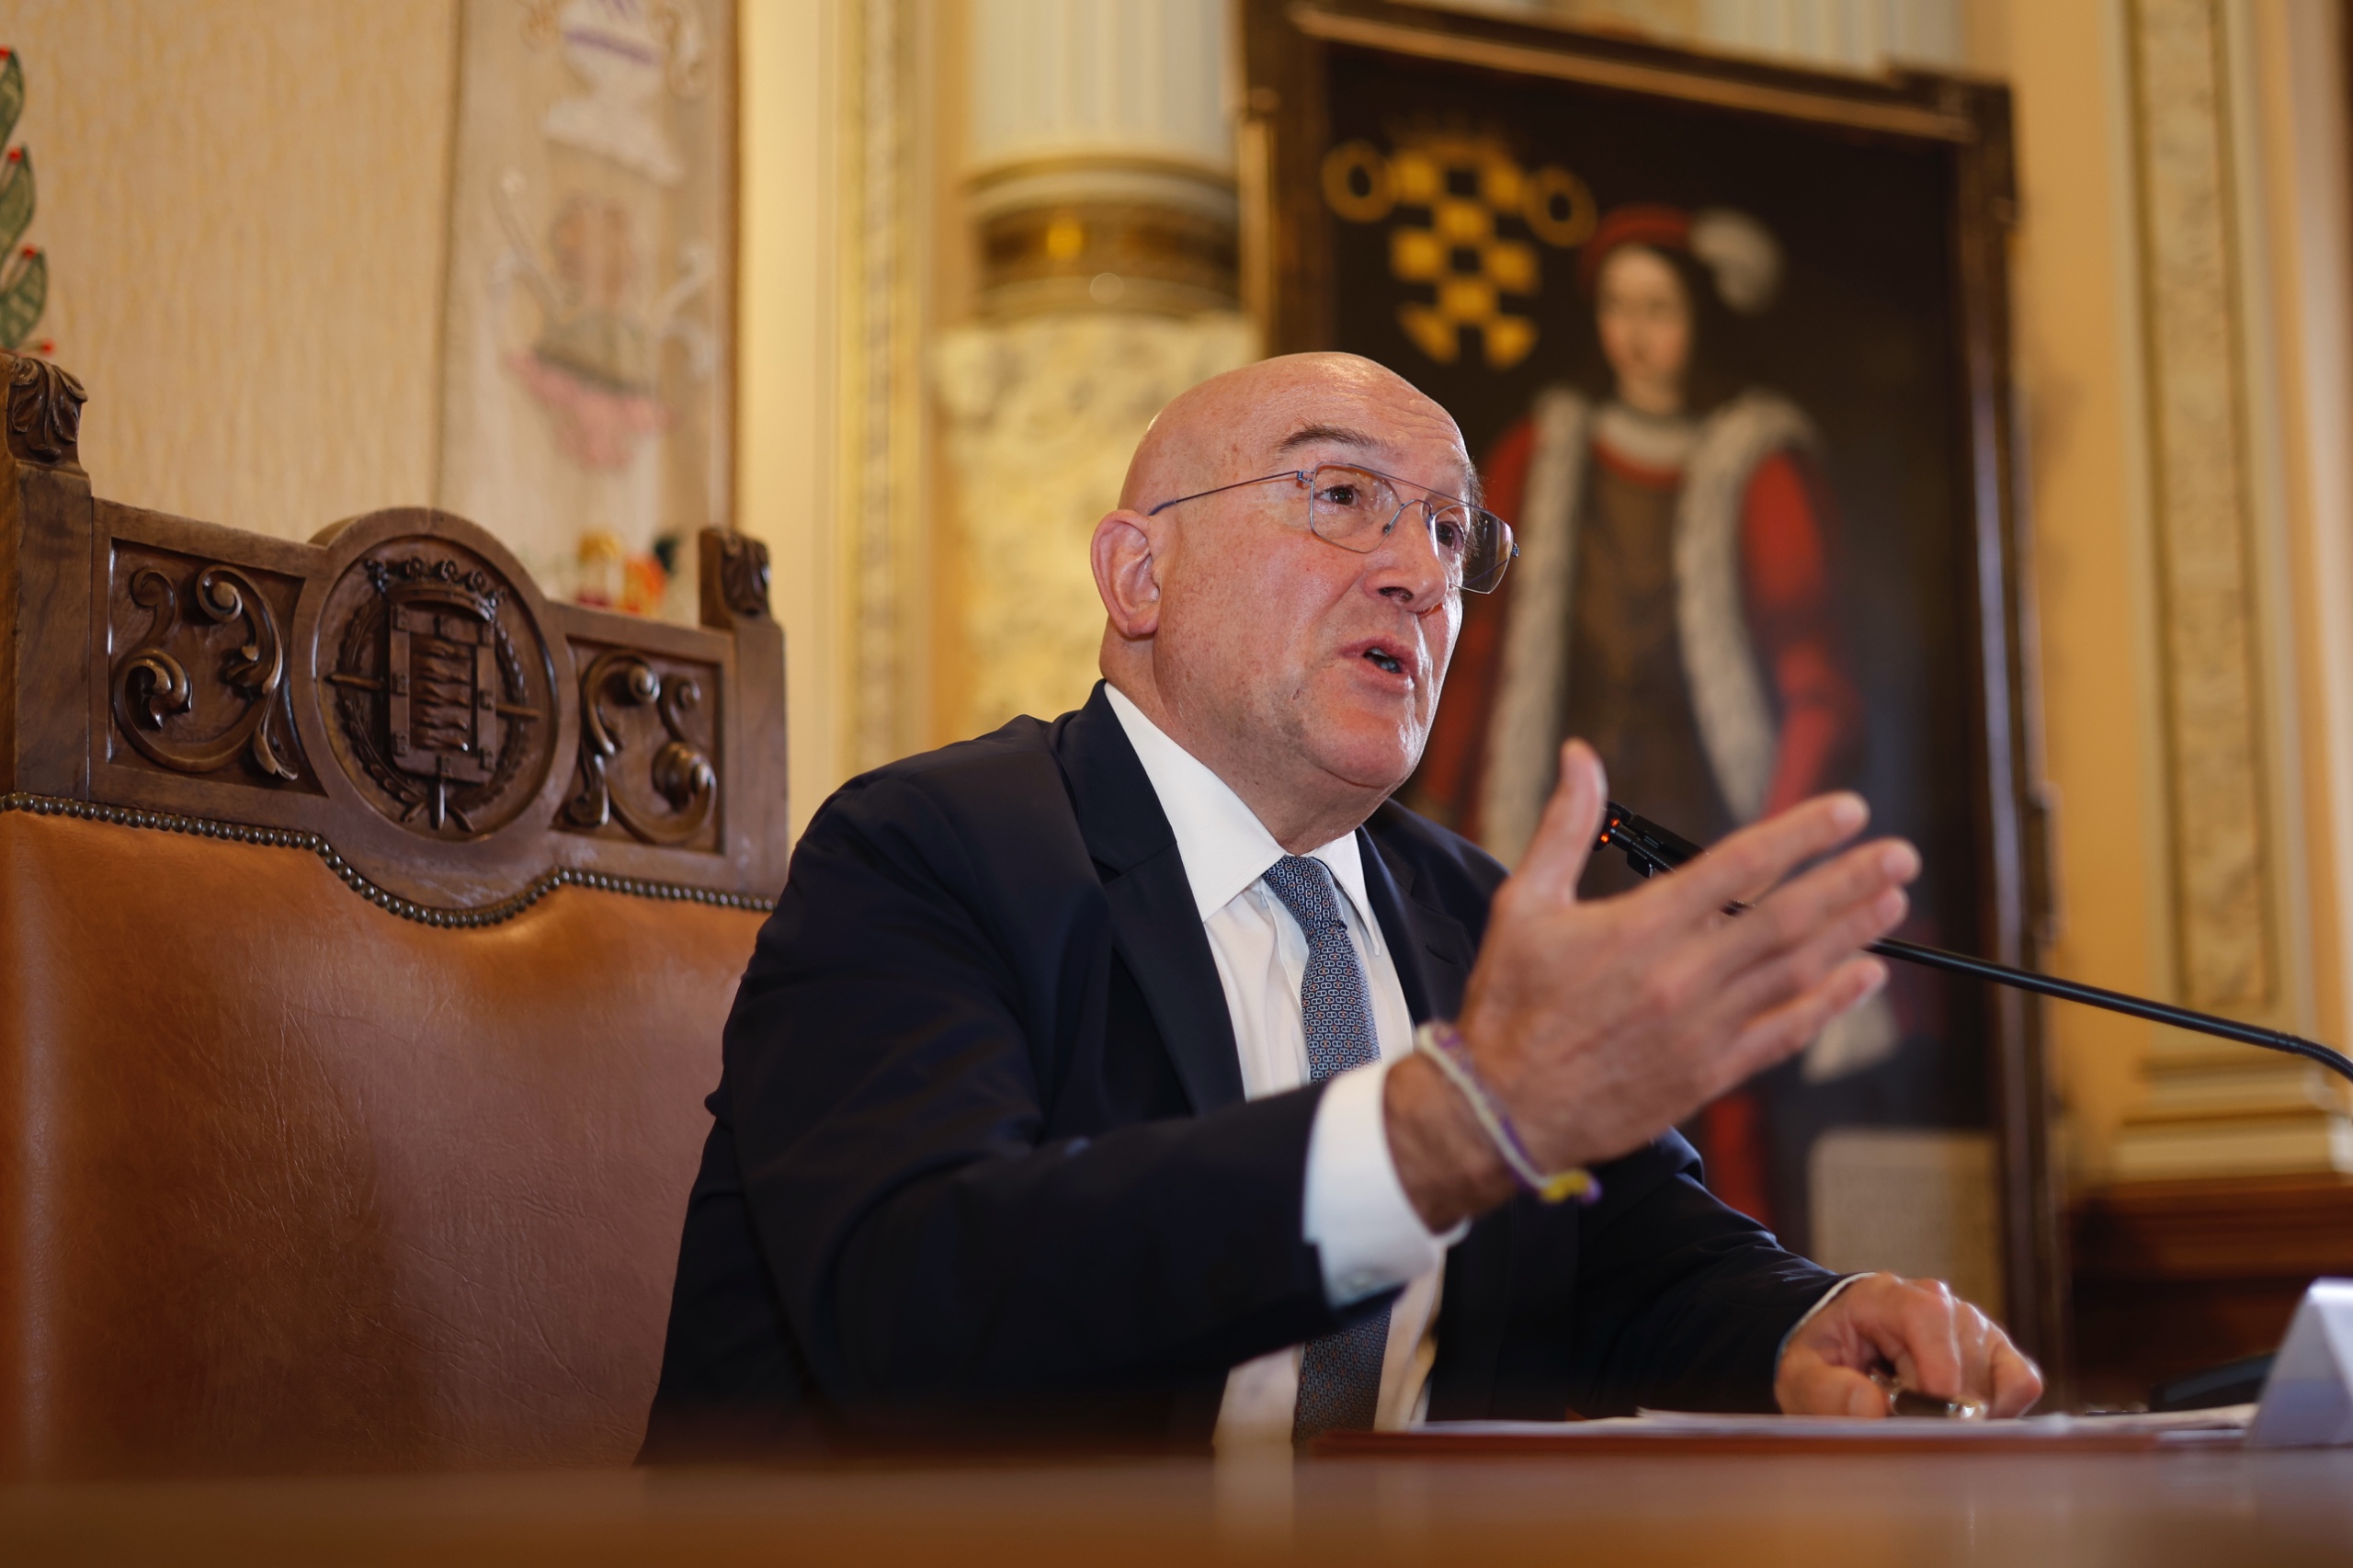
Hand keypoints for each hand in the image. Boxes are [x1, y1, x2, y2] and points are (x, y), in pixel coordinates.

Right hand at [1386, 739, 1918, 1228]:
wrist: (1503, 1110)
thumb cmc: (1508, 1005)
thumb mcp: (1521, 903)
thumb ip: (1562, 826)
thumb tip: (1579, 756)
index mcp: (1640, 928)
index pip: (1740, 867)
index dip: (1802, 835)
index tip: (1847, 811)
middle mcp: (1682, 977)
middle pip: (1787, 918)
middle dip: (1850, 880)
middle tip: (1899, 854)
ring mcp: (1703, 1029)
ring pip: (1796, 971)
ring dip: (1852, 933)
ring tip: (1893, 901)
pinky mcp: (1709, 1074)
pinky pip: (1785, 1032)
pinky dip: (1829, 1003)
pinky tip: (1863, 976)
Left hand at [1776, 1273, 2043, 1416]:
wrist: (1839, 1344)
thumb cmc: (1823, 1357)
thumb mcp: (1801, 1374)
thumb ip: (1826, 1390)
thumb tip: (1873, 1409)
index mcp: (1888, 1296)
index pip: (1929, 1317)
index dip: (1935, 1367)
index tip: (1922, 1410)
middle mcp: (1942, 1303)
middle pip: (1965, 1360)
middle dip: (1939, 1407)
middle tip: (1904, 1420)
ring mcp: (1973, 1327)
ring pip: (1995, 1378)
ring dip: (1964, 1412)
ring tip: (1921, 1413)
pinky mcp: (1996, 1353)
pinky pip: (2021, 1382)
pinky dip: (2000, 1409)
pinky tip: (1960, 1417)